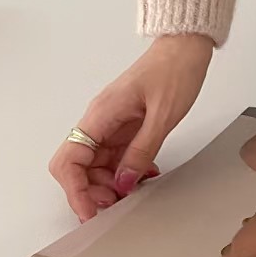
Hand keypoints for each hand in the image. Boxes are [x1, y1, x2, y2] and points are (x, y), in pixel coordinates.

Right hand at [48, 33, 212, 220]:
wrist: (186, 45)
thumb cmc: (175, 69)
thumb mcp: (163, 116)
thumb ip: (141, 152)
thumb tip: (122, 184)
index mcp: (101, 114)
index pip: (68, 161)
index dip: (75, 191)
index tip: (92, 212)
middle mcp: (101, 119)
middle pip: (80, 167)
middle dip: (94, 191)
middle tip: (118, 206)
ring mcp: (112, 121)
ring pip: (98, 164)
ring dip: (111, 183)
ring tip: (133, 193)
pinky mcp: (126, 123)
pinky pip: (116, 154)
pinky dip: (125, 170)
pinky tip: (143, 175)